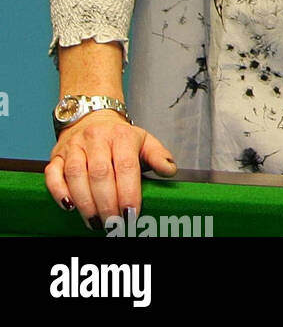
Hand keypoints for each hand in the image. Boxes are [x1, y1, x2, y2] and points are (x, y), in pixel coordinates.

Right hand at [45, 111, 175, 228]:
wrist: (91, 116)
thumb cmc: (119, 136)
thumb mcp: (143, 140)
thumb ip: (158, 155)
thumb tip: (170, 170)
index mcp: (122, 137)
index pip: (126, 166)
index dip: (129, 192)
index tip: (132, 214)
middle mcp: (97, 139)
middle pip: (100, 174)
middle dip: (107, 203)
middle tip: (113, 224)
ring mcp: (74, 147)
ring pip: (76, 175)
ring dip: (85, 202)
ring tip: (95, 222)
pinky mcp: (56, 156)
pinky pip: (53, 174)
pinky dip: (58, 191)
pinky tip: (69, 206)